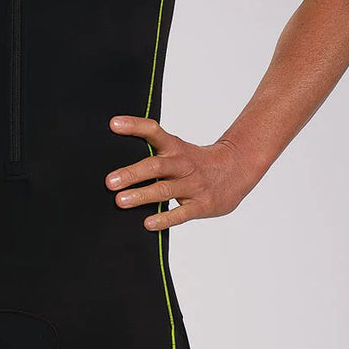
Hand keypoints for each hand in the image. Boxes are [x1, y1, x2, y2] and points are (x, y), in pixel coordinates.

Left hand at [105, 115, 254, 230]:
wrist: (238, 169)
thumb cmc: (196, 161)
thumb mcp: (178, 149)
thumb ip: (152, 148)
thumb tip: (117, 144)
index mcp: (175, 148)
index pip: (154, 132)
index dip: (134, 126)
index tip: (113, 124)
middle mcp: (183, 164)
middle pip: (156, 166)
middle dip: (132, 173)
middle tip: (110, 181)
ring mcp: (193, 185)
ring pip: (165, 190)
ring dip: (142, 195)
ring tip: (120, 201)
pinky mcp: (201, 205)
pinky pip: (181, 214)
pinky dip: (164, 219)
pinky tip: (148, 223)